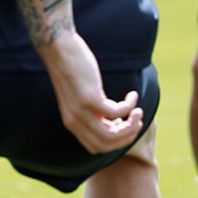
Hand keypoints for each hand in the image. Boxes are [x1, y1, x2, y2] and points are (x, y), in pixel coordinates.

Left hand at [38, 32, 144, 153]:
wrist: (59, 50)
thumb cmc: (73, 70)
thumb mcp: (81, 96)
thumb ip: (92, 110)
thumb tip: (113, 120)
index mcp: (72, 123)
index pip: (96, 147)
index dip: (115, 143)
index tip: (124, 125)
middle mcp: (74, 121)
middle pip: (106, 145)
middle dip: (127, 137)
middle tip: (138, 120)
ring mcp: (81, 112)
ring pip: (112, 134)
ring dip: (132, 126)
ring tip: (138, 111)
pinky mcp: (89, 98)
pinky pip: (117, 112)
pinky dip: (129, 106)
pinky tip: (132, 95)